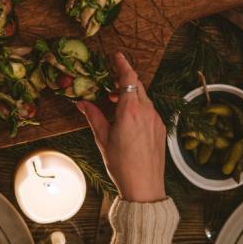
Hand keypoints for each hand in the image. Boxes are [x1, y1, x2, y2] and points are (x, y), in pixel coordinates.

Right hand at [77, 53, 166, 202]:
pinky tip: (127, 117)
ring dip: (130, 94)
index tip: (116, 56)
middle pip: (137, 85)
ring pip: (143, 98)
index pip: (128, 78)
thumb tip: (81, 103)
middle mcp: (146, 111)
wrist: (144, 187)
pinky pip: (149, 110)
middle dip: (124, 79)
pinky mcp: (161, 129)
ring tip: (115, 101)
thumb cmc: (121, 165)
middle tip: (111, 79)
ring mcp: (156, 120)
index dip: (122, 64)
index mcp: (130, 111)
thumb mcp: (102, 139)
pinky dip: (138, 106)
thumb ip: (93, 117)